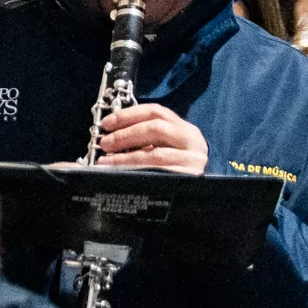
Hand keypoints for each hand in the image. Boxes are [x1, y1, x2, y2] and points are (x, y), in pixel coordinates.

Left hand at [89, 104, 206, 172]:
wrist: (202, 196)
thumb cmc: (176, 168)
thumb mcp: (167, 148)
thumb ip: (147, 138)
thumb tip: (111, 135)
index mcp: (185, 129)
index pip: (156, 112)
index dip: (128, 115)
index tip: (107, 123)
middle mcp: (192, 141)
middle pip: (155, 128)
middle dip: (125, 135)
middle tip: (105, 143)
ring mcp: (193, 161)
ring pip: (155, 153)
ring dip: (125, 157)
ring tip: (106, 161)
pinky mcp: (188, 178)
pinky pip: (158, 173)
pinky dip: (136, 172)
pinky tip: (120, 174)